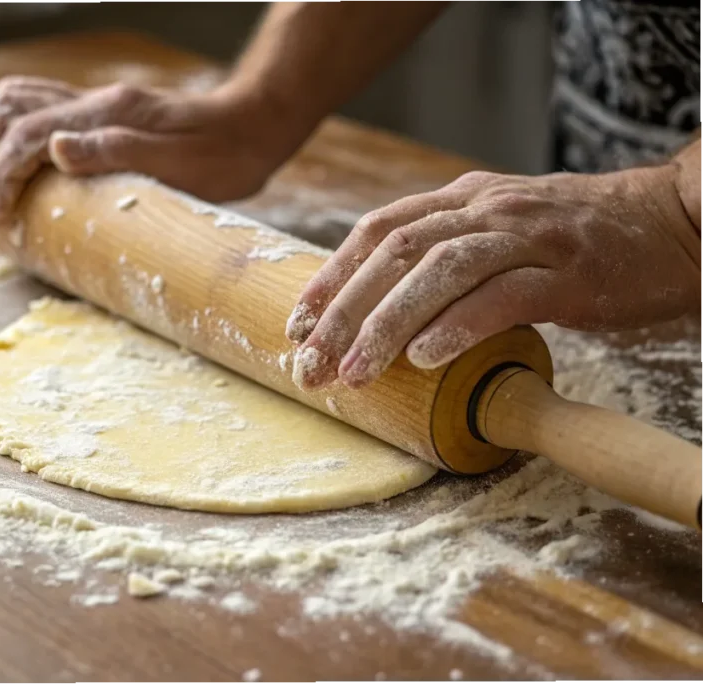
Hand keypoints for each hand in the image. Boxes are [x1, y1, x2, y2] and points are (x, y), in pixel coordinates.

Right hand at [0, 76, 291, 251]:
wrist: (253, 128)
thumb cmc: (224, 155)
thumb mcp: (180, 162)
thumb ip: (118, 150)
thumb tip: (54, 148)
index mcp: (106, 115)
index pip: (25, 137)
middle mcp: (91, 104)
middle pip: (3, 113)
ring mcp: (91, 106)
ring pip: (9, 103)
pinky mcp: (95, 116)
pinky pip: (29, 110)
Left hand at [286, 166, 702, 389]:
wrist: (672, 221)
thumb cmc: (577, 240)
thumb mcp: (500, 229)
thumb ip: (448, 252)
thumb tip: (382, 306)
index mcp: (463, 199)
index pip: (377, 230)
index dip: (331, 277)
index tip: (297, 324)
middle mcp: (486, 209)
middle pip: (395, 252)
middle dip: (344, 312)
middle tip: (309, 365)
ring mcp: (528, 237)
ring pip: (440, 271)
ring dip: (388, 325)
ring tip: (355, 373)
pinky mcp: (568, 273)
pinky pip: (504, 296)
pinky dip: (459, 326)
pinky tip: (425, 359)